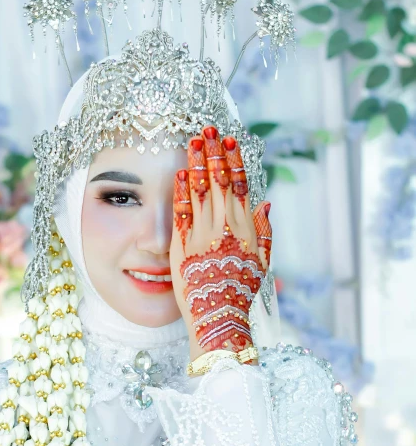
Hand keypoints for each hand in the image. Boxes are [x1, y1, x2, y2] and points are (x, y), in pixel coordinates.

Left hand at [170, 126, 271, 360]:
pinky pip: (181, 212)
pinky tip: (179, 173)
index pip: (239, 185)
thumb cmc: (242, 291)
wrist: (218, 315)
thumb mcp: (262, 261)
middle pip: (218, 181)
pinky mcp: (182, 244)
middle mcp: (224, 226)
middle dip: (212, 153)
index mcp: (245, 228)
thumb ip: (264, 230)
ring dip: (195, 164)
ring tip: (192, 142)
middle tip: (206, 130)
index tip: (229, 141)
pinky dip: (181, 191)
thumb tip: (265, 202)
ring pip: (199, 191)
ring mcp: (202, 234)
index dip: (233, 161)